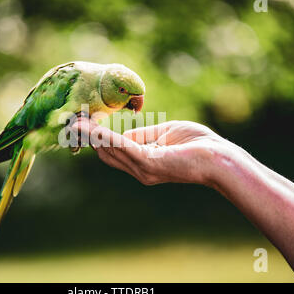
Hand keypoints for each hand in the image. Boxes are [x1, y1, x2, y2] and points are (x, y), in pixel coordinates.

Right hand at [72, 118, 226, 185]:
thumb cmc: (198, 144)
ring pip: (111, 151)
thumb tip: (124, 134)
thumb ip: (143, 135)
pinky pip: (125, 148)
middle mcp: (139, 170)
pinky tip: (96, 129)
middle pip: (106, 153)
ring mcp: (144, 169)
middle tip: (73, 123)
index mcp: (142, 163)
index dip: (97, 139)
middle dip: (89, 138)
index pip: (112, 152)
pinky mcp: (151, 164)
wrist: (221, 158)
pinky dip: (109, 138)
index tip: (82, 125)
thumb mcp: (164, 135)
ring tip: (77, 124)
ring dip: (94, 137)